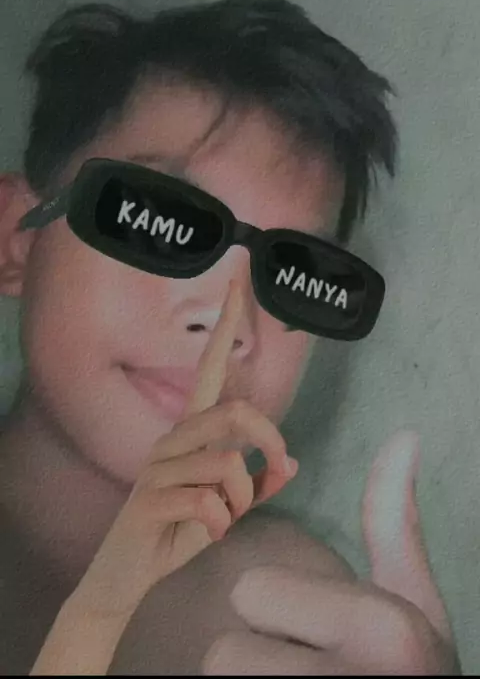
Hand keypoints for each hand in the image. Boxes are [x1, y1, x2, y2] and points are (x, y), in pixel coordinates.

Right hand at [70, 281, 296, 620]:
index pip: (212, 366)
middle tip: (280, 466)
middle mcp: (174, 438)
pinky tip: (206, 534)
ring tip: (225, 517)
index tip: (239, 279)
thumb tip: (289, 464)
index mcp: (192, 430)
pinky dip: (221, 525)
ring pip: (227, 463)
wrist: (128, 572)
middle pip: (234, 412)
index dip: (226, 323)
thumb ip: (257, 482)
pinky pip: (208, 503)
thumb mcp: (228, 505)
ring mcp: (158, 467)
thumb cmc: (181, 528)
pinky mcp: (149, 499)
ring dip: (242, 498)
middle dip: (269, 440)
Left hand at [203, 431, 458, 674]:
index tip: (316, 638)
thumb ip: (394, 523)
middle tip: (300, 677)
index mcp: (379, 629)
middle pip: (222, 656)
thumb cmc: (411, 672)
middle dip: (253, 663)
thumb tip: (402, 435)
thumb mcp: (413, 602)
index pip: (249, 593)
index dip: (275, 615)